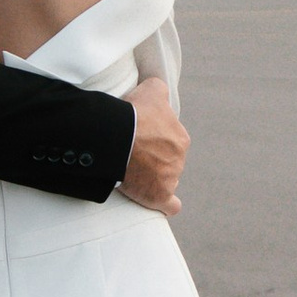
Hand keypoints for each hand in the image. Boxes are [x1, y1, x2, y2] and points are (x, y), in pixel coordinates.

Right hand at [119, 77, 188, 214]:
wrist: (117, 137)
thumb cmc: (133, 113)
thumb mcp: (152, 90)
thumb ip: (160, 90)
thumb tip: (160, 91)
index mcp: (179, 138)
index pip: (169, 141)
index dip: (154, 140)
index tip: (139, 139)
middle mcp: (179, 160)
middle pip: (167, 162)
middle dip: (153, 159)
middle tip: (132, 155)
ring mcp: (170, 179)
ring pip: (165, 180)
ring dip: (153, 178)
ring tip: (132, 174)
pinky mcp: (158, 196)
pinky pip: (169, 205)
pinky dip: (165, 204)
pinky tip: (158, 203)